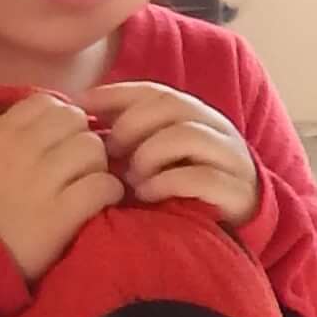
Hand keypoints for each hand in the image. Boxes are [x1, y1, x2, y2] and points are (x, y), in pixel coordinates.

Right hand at [0, 91, 119, 281]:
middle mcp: (22, 148)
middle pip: (75, 120)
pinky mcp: (63, 212)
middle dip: (81, 137)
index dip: (60, 119)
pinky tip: (101, 200)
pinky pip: (103, 185)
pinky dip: (108, 191)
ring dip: (97, 164)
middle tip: (78, 161)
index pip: (46, 103)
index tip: (59, 138)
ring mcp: (43, 179)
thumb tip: (26, 120)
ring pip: (92, 148)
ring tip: (89, 181)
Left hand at [88, 78, 258, 227]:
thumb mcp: (151, 155)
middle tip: (109, 152)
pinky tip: (148, 193)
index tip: (80, 107)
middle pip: (171, 106)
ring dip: (149, 155)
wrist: (234, 225)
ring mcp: (230, 158)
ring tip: (130, 179)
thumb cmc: (180, 186)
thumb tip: (79, 111)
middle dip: (131, 126)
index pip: (153, 91)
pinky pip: (202, 176)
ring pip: (187, 135)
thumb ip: (124, 133)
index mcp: (194, 115)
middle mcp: (216, 128)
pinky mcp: (237, 190)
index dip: (114, 95)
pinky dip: (167, 183)